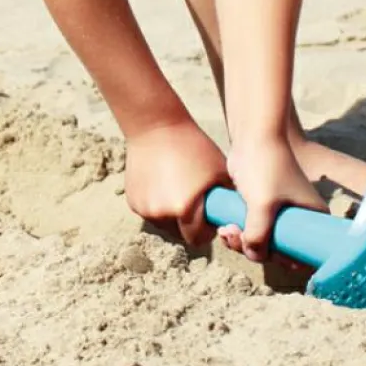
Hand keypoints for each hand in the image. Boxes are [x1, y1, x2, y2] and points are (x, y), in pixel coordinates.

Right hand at [123, 119, 230, 245]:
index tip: (208, 216)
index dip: (206, 230)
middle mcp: (161, 214)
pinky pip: (149, 210)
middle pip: (179, 233)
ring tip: (176, 187)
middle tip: (192, 201)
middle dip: (187, 223)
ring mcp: (143, 208)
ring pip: (163, 223)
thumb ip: (226, 198)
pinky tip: (161, 181)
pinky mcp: (132, 200)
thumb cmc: (191, 145)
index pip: (198, 239)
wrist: (155, 125)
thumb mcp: (218, 171)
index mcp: (184, 209)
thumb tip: (233, 215)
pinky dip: (156, 203)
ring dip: (171, 214)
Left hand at [221, 135, 328, 262]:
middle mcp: (300, 218)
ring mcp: (279, 213)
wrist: (251, 136)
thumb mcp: (263, 207)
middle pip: (279, 250)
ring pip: (262, 241)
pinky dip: (238, 232)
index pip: (305, 255)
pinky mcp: (261, 207)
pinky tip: (224, 228)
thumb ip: (258, 237)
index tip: (266, 251)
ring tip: (226, 231)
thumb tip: (253, 255)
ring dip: (241, 242)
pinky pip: (251, 229)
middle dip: (255, 250)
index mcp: (313, 219)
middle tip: (236, 237)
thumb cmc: (265, 167)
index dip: (285, 260)